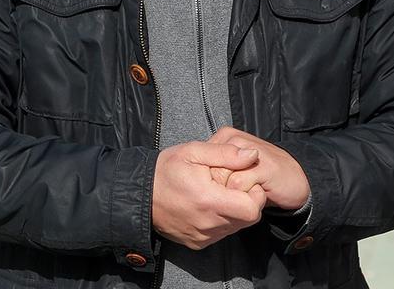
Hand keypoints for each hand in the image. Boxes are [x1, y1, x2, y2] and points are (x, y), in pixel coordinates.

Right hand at [151, 141, 267, 249]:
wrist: (139, 195)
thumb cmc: (165, 170)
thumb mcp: (193, 151)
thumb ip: (226, 153)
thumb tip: (252, 154)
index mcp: (209, 201)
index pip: (252, 208)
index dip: (254, 193)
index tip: (242, 180)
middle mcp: (208, 224)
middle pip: (248, 219)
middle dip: (246, 201)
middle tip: (230, 186)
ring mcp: (204, 236)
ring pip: (236, 226)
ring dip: (234, 211)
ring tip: (216, 194)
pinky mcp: (198, 242)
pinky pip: (221, 233)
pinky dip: (221, 220)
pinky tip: (207, 206)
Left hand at [207, 127, 310, 210]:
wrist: (295, 179)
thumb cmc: (261, 175)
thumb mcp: (233, 167)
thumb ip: (214, 166)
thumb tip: (195, 177)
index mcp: (226, 136)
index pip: (202, 159)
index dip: (208, 178)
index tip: (221, 185)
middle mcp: (235, 139)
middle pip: (210, 169)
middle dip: (219, 185)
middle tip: (237, 188)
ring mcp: (249, 151)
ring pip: (223, 178)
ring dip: (232, 192)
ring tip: (247, 190)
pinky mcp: (262, 166)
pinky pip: (238, 184)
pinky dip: (243, 194)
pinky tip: (256, 192)